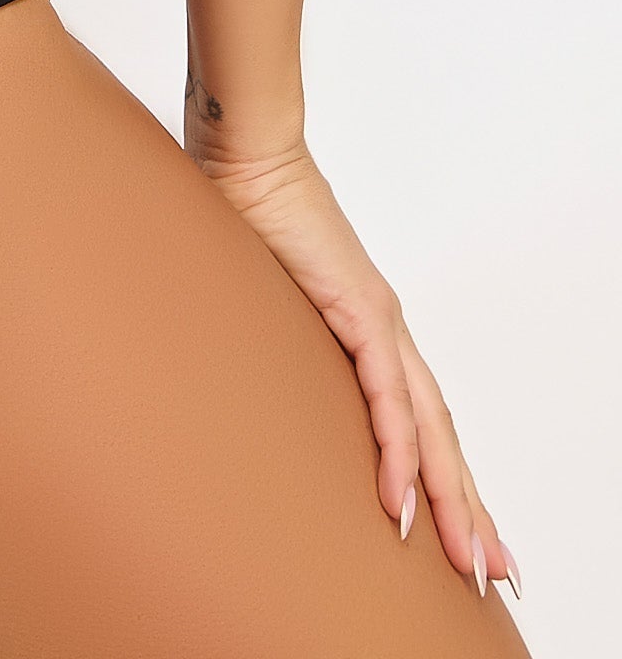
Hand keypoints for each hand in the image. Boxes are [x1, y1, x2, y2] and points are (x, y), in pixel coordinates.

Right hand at [191, 133, 518, 600]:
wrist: (245, 148)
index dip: (442, 475)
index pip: (419, 416)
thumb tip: (227, 365)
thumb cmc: (240, 204)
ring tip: (469, 558)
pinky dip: (400, 455)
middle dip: (468, 507)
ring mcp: (378, 319)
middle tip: (492, 571)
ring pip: (431, 429)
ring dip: (453, 498)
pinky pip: (388, 400)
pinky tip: (403, 504)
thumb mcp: (255, 292)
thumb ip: (260, 329)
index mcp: (366, 326)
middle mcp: (385, 330)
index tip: (461, 530)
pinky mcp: (361, 310)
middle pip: (441, 435)